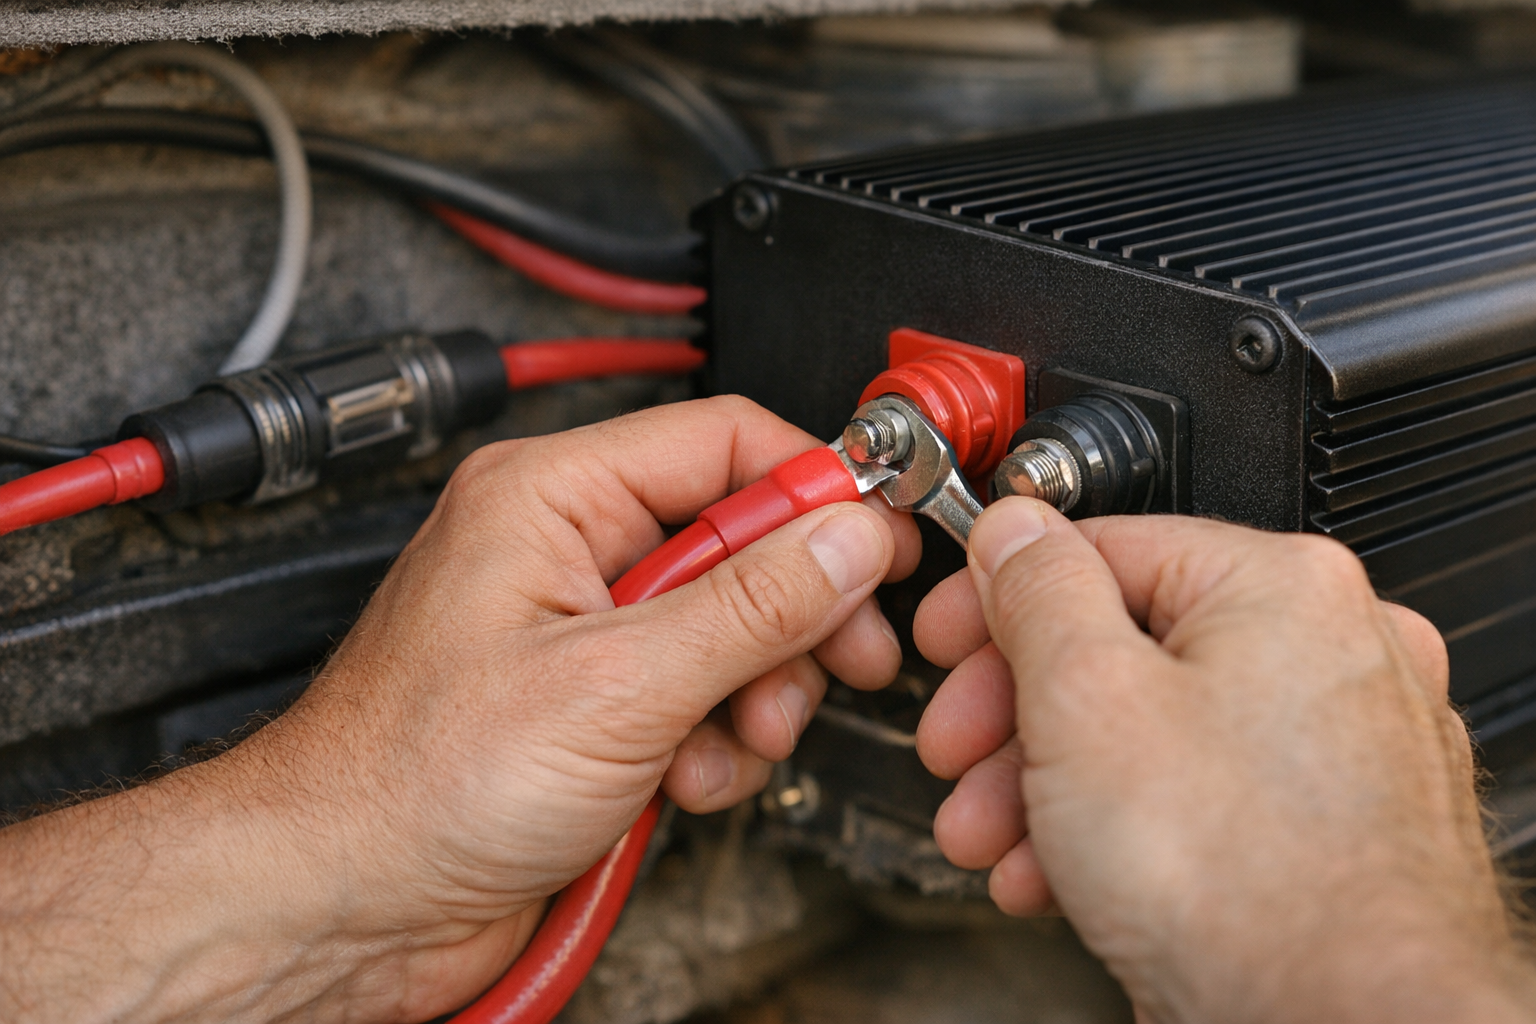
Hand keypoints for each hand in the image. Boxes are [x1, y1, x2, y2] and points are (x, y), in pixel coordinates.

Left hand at [0, 396, 918, 1023]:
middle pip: (742, 537)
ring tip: (735, 741)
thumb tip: (846, 544)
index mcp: (551, 496)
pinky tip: (686, 779)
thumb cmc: (409, 783)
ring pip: (734, 625)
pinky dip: (718, 740)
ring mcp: (587, 631)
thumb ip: (749, 608)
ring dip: (757, 692)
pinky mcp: (598, 703)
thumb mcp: (615, 686)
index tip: (882, 542)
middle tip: (844, 657)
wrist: (343, 901)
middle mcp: (570, 550)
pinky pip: (703, 693)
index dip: (816, 487)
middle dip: (797, 611)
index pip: (724, 441)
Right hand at [912, 499, 1533, 1022]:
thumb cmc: (1246, 881)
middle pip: (1122, 650)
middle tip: (957, 751)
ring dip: (1045, 782)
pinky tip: (1053, 872)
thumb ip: (1036, 593)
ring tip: (989, 834)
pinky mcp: (1329, 833)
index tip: (946, 641)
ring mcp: (1340, 749)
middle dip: (1013, 717)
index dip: (996, 601)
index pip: (1102, 551)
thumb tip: (1012, 530)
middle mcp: (1332, 653)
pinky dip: (1115, 827)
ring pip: (1153, 733)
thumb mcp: (1087, 699)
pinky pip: (1198, 799)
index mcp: (1283, 588)